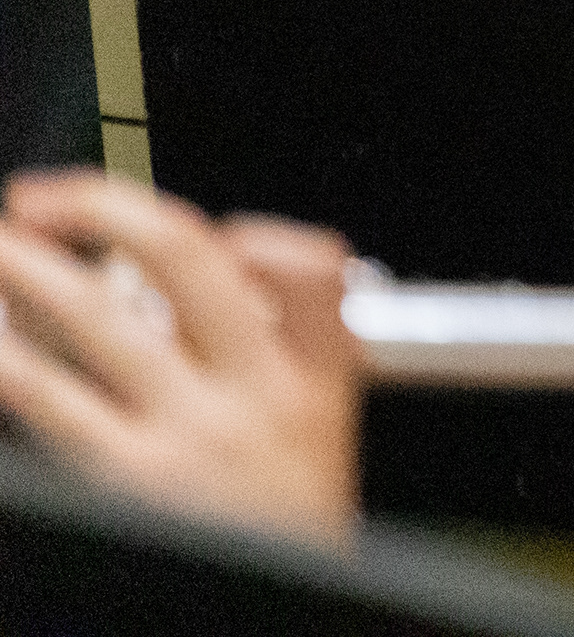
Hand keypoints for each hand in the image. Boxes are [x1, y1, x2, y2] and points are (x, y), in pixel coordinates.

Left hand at [0, 169, 363, 545]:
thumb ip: (281, 370)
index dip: (258, 233)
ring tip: (2, 244)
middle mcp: (252, 394)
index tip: (214, 229)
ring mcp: (183, 432)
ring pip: (99, 315)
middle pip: (187, 260)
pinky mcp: (118, 477)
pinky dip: (8, 356)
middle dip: (108, 209)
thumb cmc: (283, 545)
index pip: (311, 268)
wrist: (267, 629)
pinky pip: (46, 395)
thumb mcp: (323, 453)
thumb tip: (228, 300)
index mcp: (317, 382)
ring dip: (30, 266)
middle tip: (50, 198)